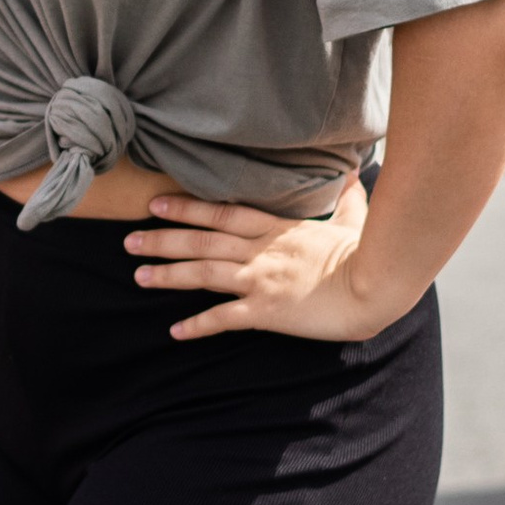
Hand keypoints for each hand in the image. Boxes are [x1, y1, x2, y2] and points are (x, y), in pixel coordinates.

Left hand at [124, 177, 382, 343]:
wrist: (376, 287)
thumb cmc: (367, 254)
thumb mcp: (354, 219)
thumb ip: (348, 197)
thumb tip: (354, 174)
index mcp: (277, 228)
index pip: (222, 212)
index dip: (187, 207)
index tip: (157, 203)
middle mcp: (261, 251)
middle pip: (202, 240)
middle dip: (163, 239)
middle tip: (128, 239)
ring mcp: (262, 280)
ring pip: (205, 273)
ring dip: (169, 275)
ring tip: (138, 277)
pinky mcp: (268, 311)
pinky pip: (225, 318)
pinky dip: (198, 324)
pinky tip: (175, 331)